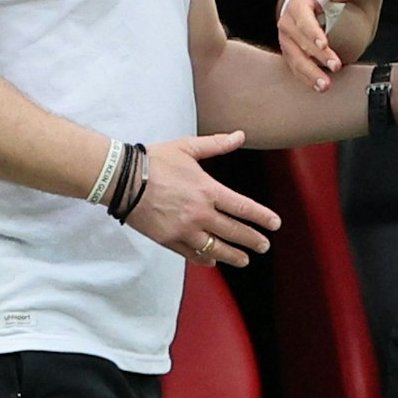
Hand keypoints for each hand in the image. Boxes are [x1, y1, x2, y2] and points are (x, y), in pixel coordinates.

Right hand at [123, 130, 280, 267]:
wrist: (122, 179)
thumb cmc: (155, 160)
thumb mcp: (188, 147)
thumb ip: (217, 144)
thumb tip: (240, 135)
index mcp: (208, 190)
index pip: (243, 207)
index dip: (262, 217)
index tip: (275, 224)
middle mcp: (200, 213)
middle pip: (234, 231)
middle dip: (252, 240)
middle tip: (264, 246)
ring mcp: (184, 229)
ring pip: (215, 248)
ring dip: (232, 255)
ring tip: (244, 260)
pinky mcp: (168, 240)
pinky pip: (191, 254)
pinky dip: (204, 259)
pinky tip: (212, 262)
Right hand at [279, 0, 358, 90]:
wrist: (304, 2)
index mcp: (296, 6)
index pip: (303, 21)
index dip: (313, 33)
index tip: (324, 44)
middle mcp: (287, 24)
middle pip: (301, 44)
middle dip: (318, 56)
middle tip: (336, 66)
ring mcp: (286, 41)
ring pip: (296, 60)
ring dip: (310, 74)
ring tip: (325, 86)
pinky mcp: (289, 53)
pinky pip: (296, 68)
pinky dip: (306, 79)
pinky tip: (319, 88)